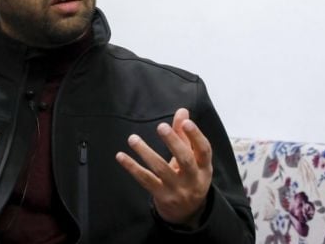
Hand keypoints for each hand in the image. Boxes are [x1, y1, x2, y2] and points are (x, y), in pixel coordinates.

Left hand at [116, 108, 212, 227]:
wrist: (186, 212)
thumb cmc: (189, 177)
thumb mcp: (192, 159)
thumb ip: (185, 135)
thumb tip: (182, 111)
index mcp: (204, 168)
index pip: (204, 150)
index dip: (196, 136)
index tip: (186, 122)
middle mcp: (193, 180)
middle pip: (184, 160)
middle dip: (173, 142)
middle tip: (161, 126)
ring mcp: (176, 190)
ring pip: (161, 169)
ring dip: (145, 152)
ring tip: (133, 139)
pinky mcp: (161, 195)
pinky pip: (145, 180)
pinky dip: (132, 167)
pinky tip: (120, 156)